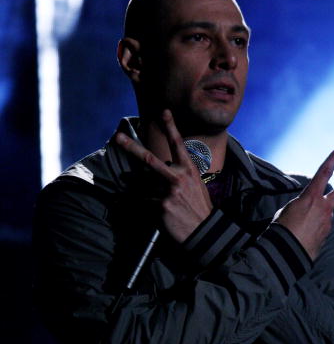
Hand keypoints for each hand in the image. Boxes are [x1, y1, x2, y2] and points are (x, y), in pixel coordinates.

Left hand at [116, 110, 212, 242]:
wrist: (205, 231)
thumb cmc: (199, 208)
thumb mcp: (196, 186)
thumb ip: (179, 175)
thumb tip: (163, 168)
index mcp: (189, 170)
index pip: (178, 144)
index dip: (171, 127)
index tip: (164, 112)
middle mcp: (178, 177)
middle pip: (149, 158)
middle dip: (131, 147)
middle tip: (117, 137)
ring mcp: (168, 191)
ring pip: (145, 186)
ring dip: (146, 193)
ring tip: (163, 202)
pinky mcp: (161, 205)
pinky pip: (146, 203)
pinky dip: (149, 208)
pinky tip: (163, 216)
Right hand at [275, 146, 333, 260]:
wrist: (286, 253)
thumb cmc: (281, 229)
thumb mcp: (288, 210)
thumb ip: (302, 205)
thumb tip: (311, 211)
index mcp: (311, 197)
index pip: (324, 172)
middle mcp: (323, 208)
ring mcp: (327, 222)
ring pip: (325, 213)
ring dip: (315, 217)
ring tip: (298, 227)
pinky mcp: (326, 235)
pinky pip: (321, 227)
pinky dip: (313, 229)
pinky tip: (301, 236)